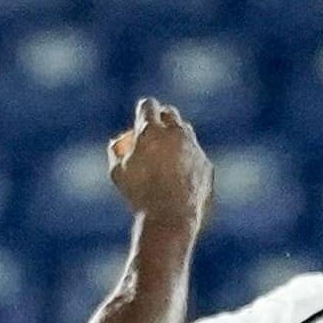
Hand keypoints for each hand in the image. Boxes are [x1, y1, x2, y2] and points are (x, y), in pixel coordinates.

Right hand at [107, 100, 208, 225]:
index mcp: (150, 130)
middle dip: (160, 119)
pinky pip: (195, 154)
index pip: (148, 105)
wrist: (171, 217)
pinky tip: (178, 175)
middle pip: (169, 112)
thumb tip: (119, 143)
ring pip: (185, 130)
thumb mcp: (117, 174)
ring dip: (174, 136)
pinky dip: (187, 158)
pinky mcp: (205, 163)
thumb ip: (116, 151)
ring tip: (164, 154)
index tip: (140, 121)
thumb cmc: (139, 195)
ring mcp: (193, 147)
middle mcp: (175, 133)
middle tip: (152, 132)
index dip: (142, 111)